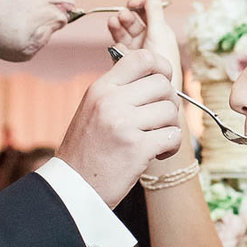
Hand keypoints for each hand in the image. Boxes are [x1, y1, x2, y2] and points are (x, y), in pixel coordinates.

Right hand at [58, 48, 182, 205]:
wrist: (73, 188)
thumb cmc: (87, 150)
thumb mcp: (94, 110)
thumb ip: (119, 91)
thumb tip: (156, 72)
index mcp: (100, 88)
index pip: (142, 58)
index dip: (161, 66)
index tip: (164, 80)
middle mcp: (111, 101)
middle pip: (163, 85)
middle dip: (169, 103)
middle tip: (159, 121)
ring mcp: (124, 123)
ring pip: (171, 111)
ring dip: (170, 127)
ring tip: (156, 140)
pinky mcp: (137, 147)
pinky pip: (173, 136)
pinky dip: (171, 146)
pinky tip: (158, 154)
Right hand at [110, 0, 181, 91]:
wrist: (158, 91)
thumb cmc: (164, 62)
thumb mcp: (159, 32)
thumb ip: (154, 10)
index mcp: (159, 30)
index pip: (146, 10)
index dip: (138, 4)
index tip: (132, 2)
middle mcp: (147, 38)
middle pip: (132, 20)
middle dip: (126, 15)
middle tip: (123, 16)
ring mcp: (136, 49)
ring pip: (123, 31)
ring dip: (118, 25)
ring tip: (114, 23)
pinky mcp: (126, 60)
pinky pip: (117, 46)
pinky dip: (116, 42)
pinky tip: (117, 43)